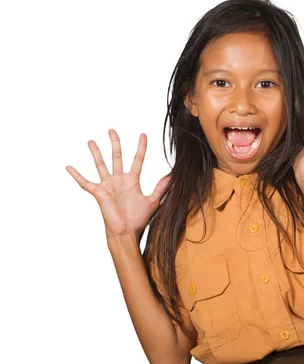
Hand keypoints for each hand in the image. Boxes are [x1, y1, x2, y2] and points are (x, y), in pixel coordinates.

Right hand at [66, 129, 170, 243]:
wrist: (126, 232)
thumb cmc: (138, 219)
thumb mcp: (153, 201)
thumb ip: (161, 187)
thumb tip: (174, 176)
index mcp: (132, 180)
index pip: (137, 160)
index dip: (141, 148)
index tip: (143, 135)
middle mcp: (119, 180)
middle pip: (117, 157)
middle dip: (115, 144)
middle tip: (112, 130)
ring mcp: (108, 185)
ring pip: (101, 165)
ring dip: (96, 154)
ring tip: (91, 142)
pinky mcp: (99, 193)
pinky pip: (85, 183)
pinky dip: (77, 175)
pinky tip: (69, 167)